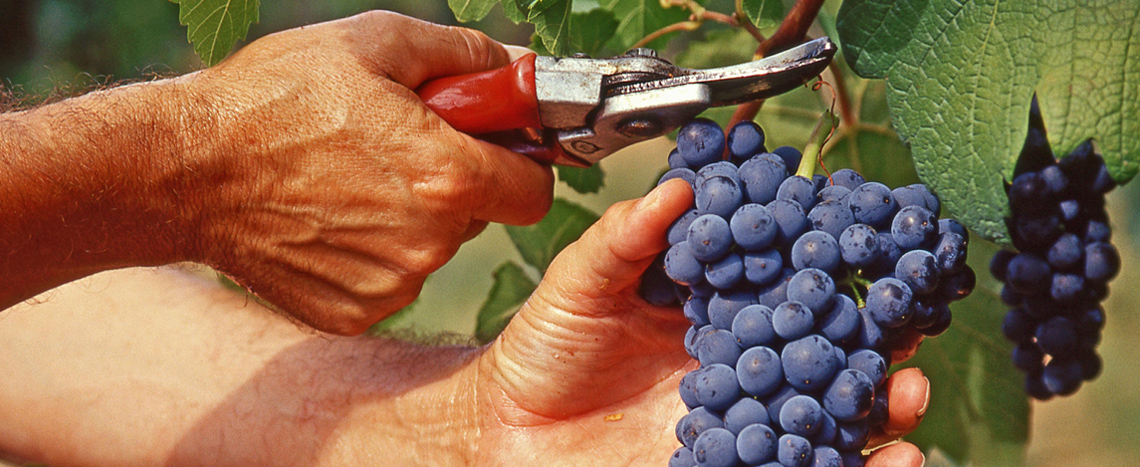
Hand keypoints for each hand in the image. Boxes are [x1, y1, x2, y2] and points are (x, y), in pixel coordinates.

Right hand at [179, 12, 553, 333]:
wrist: (185, 169)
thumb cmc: (275, 97)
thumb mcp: (374, 42)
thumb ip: (466, 55)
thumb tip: (517, 69)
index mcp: (445, 177)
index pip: (536, 191)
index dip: (523, 164)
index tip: (498, 149)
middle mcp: (427, 243)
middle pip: (481, 216)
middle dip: (457, 183)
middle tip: (398, 148)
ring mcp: (390, 285)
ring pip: (434, 248)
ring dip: (413, 217)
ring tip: (351, 178)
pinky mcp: (354, 311)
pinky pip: (392, 279)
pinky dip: (373, 252)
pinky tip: (329, 217)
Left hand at [473, 180, 927, 465]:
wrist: (513, 435)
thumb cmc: (544, 349)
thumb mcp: (577, 283)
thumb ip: (624, 238)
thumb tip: (678, 186)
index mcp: (711, 296)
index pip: (781, 266)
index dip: (826, 248)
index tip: (870, 228)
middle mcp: (741, 350)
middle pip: (826, 335)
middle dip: (878, 324)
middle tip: (911, 312)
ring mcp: (744, 410)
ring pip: (829, 403)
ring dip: (883, 400)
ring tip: (910, 394)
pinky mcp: (736, 458)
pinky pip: (804, 462)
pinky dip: (853, 464)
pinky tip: (892, 459)